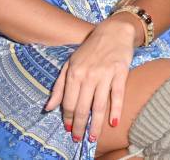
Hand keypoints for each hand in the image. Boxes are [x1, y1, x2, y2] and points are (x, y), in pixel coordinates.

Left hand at [45, 15, 137, 143]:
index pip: (69, 103)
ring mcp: (105, 74)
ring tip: (93, 137)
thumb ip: (59, 86)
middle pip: (82, 107)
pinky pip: (117, 95)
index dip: (68, 118)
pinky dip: (115, 110)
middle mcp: (88, 74)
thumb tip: (49, 108)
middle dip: (79, 126)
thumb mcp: (70, 63)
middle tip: (79, 139)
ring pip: (99, 105)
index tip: (69, 130)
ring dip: (95, 124)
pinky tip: (113, 122)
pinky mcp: (120, 72)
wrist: (114, 31)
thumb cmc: (90, 48)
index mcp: (74, 72)